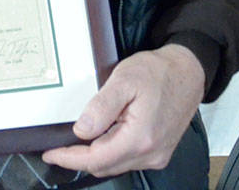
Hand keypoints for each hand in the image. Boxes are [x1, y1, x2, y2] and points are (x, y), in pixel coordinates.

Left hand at [41, 44, 203, 176]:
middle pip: (104, 166)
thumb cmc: (158, 72)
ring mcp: (157, 155)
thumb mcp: (124, 80)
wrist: (188, 72)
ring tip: (77, 140)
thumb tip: (81, 130)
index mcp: (140, 138)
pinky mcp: (159, 152)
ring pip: (115, 165)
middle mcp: (151, 154)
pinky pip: (127, 160)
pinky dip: (110, 153)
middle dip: (78, 158)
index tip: (50, 153)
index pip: (96, 160)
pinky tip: (101, 138)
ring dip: (94, 156)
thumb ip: (101, 107)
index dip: (69, 159)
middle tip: (58, 146)